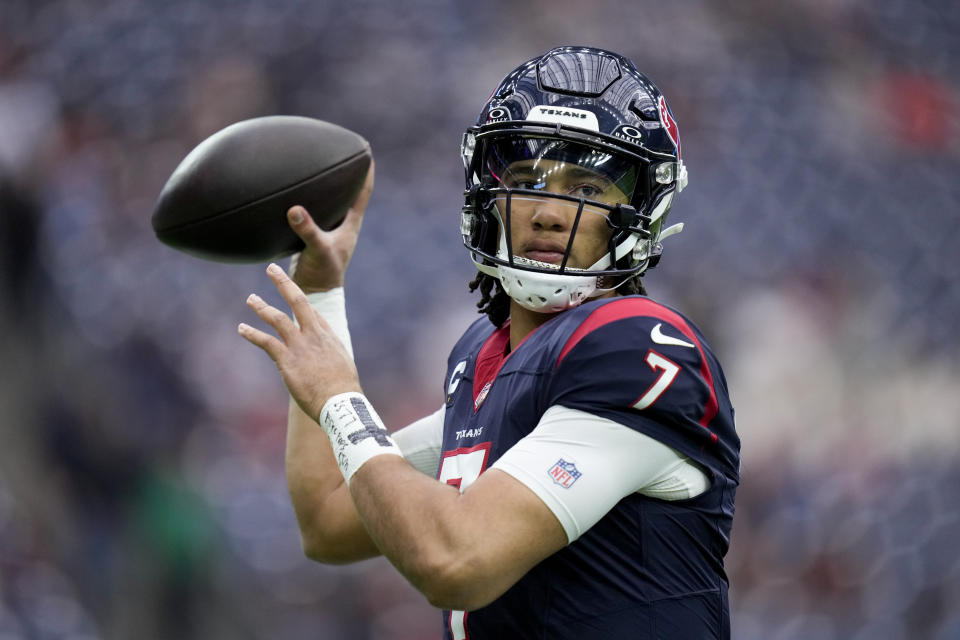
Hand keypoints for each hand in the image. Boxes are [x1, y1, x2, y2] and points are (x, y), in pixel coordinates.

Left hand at [239, 263, 361, 419]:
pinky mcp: (287, 359)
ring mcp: (300, 345)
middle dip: (284, 283)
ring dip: (262, 307)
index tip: (290, 291)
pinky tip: (241, 329)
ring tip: (251, 299)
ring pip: (278, 318)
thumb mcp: (343, 367)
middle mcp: (314, 335)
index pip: (312, 311)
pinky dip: (252, 334)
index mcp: (328, 336)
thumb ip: (332, 358)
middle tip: (271, 269)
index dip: (299, 300)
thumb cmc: (343, 391)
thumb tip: (328, 363)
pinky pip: (266, 341)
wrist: (340, 402)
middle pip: (298, 301)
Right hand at [287, 160, 374, 292]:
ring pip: (332, 202)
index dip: (367, 173)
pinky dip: (310, 201)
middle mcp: (343, 224)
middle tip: (344, 150)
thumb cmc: (322, 273)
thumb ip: (307, 230)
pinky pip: (314, 212)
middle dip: (348, 173)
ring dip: (329, 187)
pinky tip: (298, 193)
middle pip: (350, 193)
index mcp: (350, 224)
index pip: (363, 193)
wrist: (314, 293)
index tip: (368, 151)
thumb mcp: (316, 249)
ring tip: (321, 165)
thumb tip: (294, 209)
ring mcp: (329, 229)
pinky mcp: (314, 235)